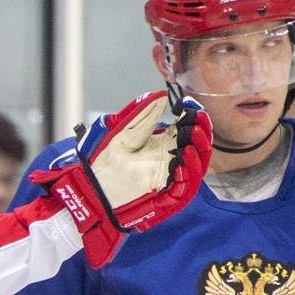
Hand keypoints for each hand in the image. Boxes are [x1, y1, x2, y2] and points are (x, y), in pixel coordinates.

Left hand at [28, 90, 211, 267]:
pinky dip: (187, 174)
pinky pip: (183, 188)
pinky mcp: (166, 198)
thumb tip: (160, 95)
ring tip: (195, 137)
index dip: (194, 118)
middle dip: (201, 133)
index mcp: (164, 144)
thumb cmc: (106, 162)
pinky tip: (184, 158)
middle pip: (197, 148)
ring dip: (198, 152)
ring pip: (195, 168)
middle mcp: (171, 161)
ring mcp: (170, 180)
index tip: (192, 106)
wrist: (92, 189)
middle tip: (198, 121)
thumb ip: (143, 116)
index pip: (188, 129)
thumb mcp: (124, 133)